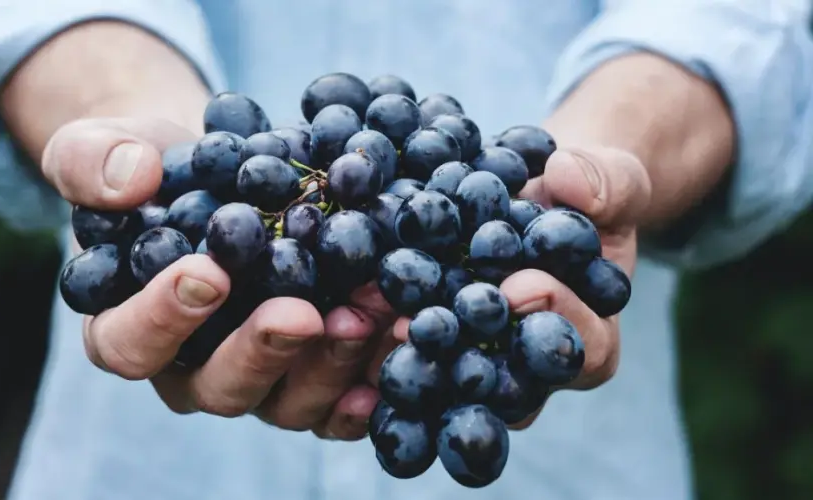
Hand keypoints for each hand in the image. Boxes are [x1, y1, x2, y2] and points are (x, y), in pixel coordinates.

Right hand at [42, 117, 395, 437]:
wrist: (220, 174)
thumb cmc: (153, 169)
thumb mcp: (103, 148)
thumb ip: (93, 161)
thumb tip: (130, 179)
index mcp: (128, 327)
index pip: (129, 344)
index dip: (163, 319)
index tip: (208, 273)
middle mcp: (192, 368)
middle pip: (219, 387)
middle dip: (264, 351)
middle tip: (303, 313)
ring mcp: (259, 377)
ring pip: (288, 400)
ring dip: (332, 362)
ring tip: (371, 312)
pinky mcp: (310, 372)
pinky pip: (340, 398)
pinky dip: (373, 377)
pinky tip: (402, 341)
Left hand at [388, 145, 650, 426]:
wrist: (538, 198)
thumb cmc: (584, 197)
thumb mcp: (611, 180)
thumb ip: (604, 183)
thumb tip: (567, 178)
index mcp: (589, 340)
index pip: (582, 349)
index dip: (555, 319)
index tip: (520, 285)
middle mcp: (529, 370)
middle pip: (503, 385)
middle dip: (463, 354)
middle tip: (421, 325)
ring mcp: (478, 364)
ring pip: (446, 381)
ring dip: (405, 356)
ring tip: (368, 320)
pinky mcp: (433, 346)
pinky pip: (406, 353)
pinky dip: (374, 335)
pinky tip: (341, 311)